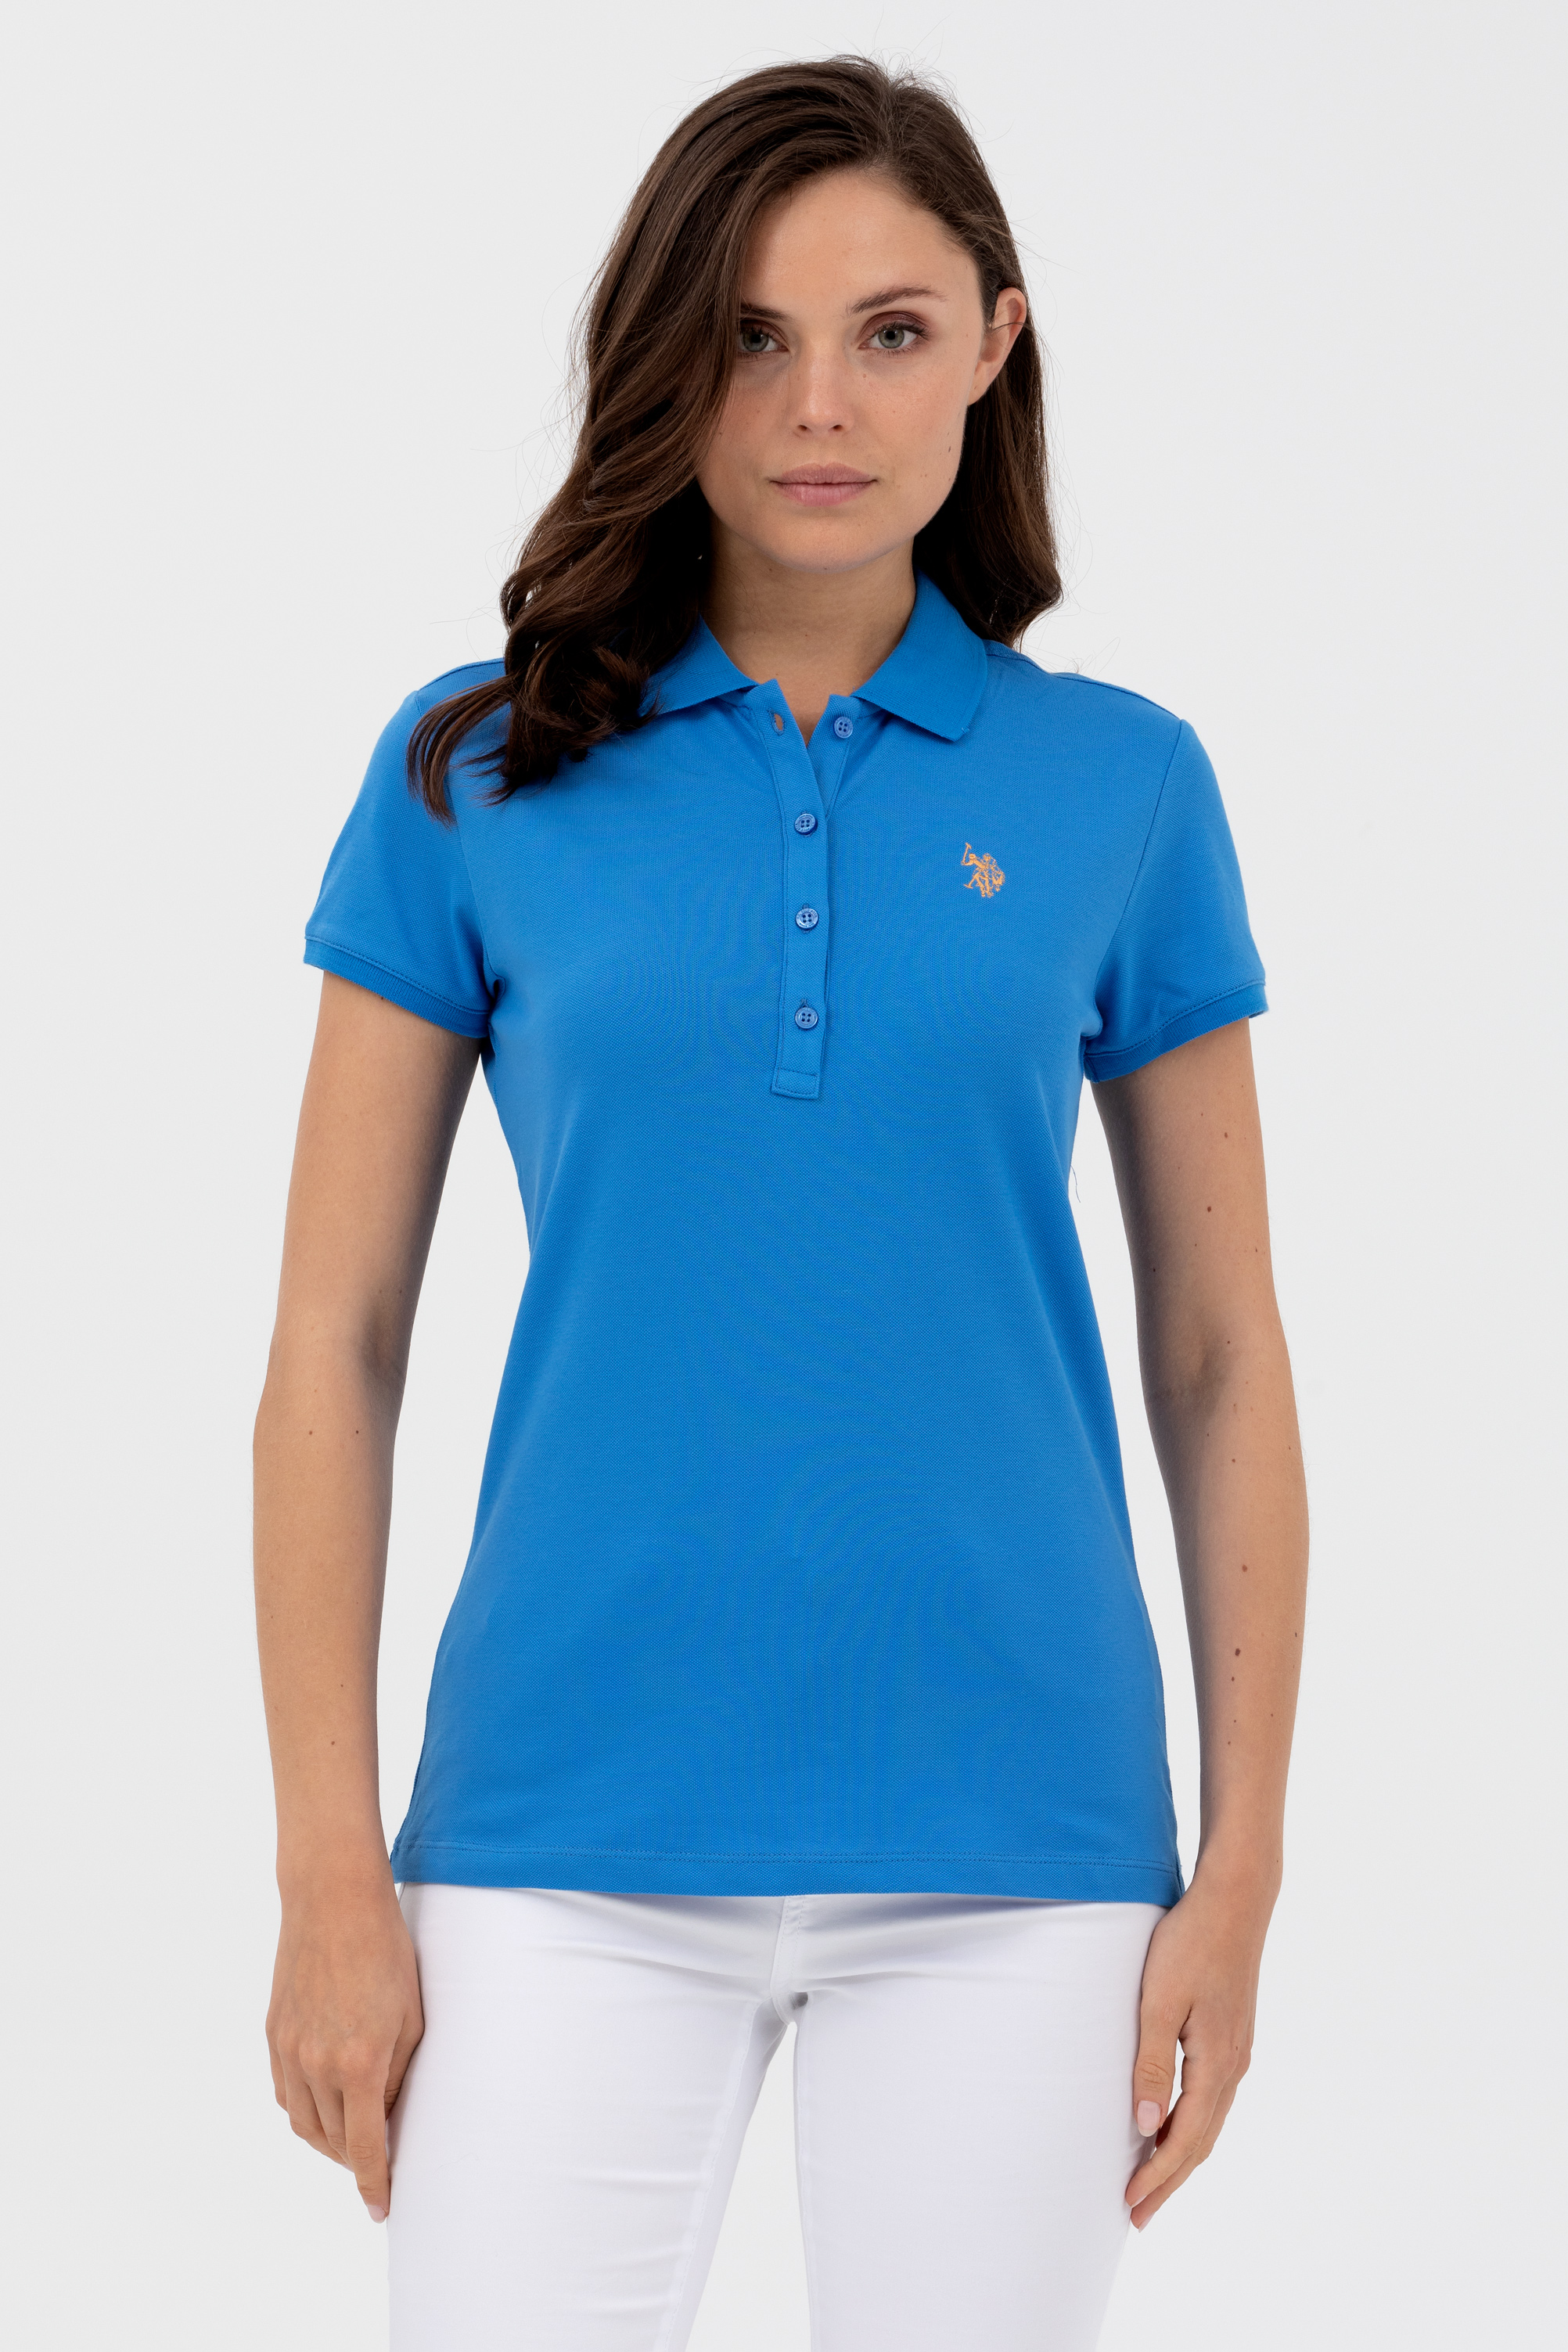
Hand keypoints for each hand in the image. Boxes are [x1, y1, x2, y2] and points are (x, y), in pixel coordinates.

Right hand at [266, 1871, 423, 2221]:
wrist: (333, 1901)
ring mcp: (289, 2050)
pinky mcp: (273, 2034)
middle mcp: (316, 2064)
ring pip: (303, 2123)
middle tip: (377, 2162)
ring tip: (352, 2138)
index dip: (373, 2183)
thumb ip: (399, 2074)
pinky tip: (324, 2103)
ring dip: (327, 2140)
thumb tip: (387, 2115)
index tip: (381, 2208)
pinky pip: (285, 2093)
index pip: (364, 2147)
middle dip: (354, 2160)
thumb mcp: (412, 2016)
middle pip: (332, 2140)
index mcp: (358, 2062)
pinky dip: (305, 2109)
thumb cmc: (386, 1951)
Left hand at [1124, 1865, 1272, 2227]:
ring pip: (1209, 2122)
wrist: (1234, 1900)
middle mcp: (1234, 2066)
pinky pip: (1211, 2098)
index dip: (1158, 2176)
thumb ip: (1152, 2064)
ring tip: (1153, 2182)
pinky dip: (1192, 2125)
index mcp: (1217, 2064)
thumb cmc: (1190, 1943)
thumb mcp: (1159, 2002)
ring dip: (1181, 2155)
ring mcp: (1237, 2052)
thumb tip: (1146, 2128)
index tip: (1131, 2206)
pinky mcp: (1232, 2036)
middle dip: (1169, 2180)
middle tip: (1138, 2215)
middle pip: (1201, 2140)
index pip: (1186, 2139)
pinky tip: (1175, 2126)